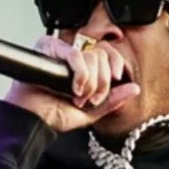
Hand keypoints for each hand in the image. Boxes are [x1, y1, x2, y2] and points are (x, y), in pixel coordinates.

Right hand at [3, 35, 140, 131]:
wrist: (34, 120)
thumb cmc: (54, 114)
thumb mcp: (92, 111)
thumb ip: (113, 100)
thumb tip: (134, 88)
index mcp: (84, 65)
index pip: (107, 51)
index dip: (116, 63)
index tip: (116, 77)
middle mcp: (73, 55)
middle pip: (102, 54)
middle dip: (102, 82)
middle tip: (91, 98)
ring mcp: (61, 50)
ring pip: (91, 56)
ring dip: (90, 82)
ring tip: (78, 96)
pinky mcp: (49, 48)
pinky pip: (75, 55)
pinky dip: (80, 74)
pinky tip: (74, 88)